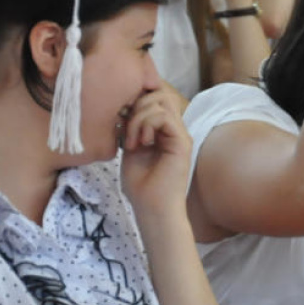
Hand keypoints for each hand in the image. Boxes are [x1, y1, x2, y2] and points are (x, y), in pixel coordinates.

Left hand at [120, 88, 191, 218]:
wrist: (152, 210)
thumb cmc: (141, 186)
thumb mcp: (130, 149)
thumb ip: (130, 128)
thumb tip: (123, 108)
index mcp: (163, 131)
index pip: (154, 98)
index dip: (136, 101)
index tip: (121, 120)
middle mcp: (174, 130)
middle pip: (159, 94)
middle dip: (136, 105)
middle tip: (125, 131)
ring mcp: (180, 135)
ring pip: (161, 102)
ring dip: (139, 118)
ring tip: (132, 141)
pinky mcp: (182, 142)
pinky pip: (164, 117)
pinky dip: (146, 125)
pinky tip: (140, 143)